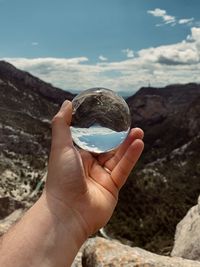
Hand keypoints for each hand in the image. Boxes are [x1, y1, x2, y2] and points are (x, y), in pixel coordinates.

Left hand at [45, 100, 143, 237]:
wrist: (66, 213)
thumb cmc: (60, 179)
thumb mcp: (60, 146)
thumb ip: (63, 124)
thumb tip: (67, 103)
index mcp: (78, 156)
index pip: (92, 140)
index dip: (102, 129)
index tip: (111, 118)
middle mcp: (90, 166)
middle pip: (108, 148)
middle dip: (119, 137)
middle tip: (129, 124)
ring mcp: (102, 177)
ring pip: (118, 158)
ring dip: (129, 145)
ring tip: (139, 131)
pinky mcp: (112, 188)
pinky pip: (123, 169)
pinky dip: (131, 157)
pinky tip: (138, 144)